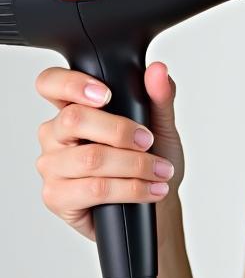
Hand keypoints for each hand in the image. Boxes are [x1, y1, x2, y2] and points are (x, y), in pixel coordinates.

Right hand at [34, 61, 184, 242]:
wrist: (157, 207)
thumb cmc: (152, 161)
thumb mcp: (162, 127)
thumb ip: (159, 98)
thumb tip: (158, 70)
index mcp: (72, 109)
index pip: (51, 83)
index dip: (72, 84)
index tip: (106, 95)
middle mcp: (55, 135)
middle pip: (74, 119)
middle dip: (121, 130)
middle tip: (149, 141)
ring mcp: (52, 166)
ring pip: (90, 158)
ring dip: (135, 165)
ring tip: (161, 171)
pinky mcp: (57, 197)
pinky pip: (94, 188)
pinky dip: (131, 189)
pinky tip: (151, 190)